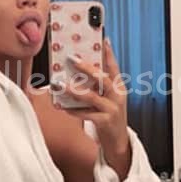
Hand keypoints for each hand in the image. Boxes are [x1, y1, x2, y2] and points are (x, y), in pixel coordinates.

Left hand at [54, 38, 130, 173]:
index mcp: (119, 88)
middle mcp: (117, 97)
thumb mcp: (109, 99)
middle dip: (87, 68)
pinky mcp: (104, 122)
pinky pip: (86, 114)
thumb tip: (78, 73)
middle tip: (72, 59)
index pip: (114, 67)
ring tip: (61, 85)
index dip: (109, 54)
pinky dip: (73, 110)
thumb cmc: (110, 116)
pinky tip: (62, 106)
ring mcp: (112, 110)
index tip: (104, 40)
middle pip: (102, 78)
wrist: (118, 141)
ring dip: (74, 90)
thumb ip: (98, 87)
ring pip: (91, 97)